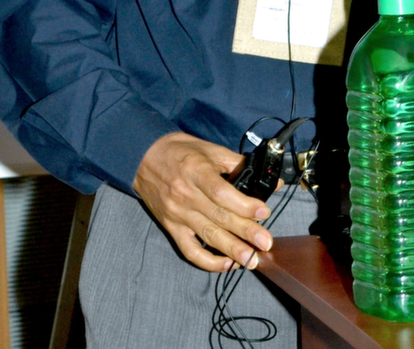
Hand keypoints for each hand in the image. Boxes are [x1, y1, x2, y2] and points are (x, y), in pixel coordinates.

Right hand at [132, 131, 273, 271]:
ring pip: (207, 236)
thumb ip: (238, 164)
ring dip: (232, 250)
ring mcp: (177, 214)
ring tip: (252, 260)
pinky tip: (227, 264)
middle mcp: (185, 195)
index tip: (263, 212)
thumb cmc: (180, 151)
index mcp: (196, 171)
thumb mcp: (209, 150)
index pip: (221, 193)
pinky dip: (208, 262)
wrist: (143, 157)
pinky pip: (189, 251)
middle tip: (265, 243)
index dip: (244, 205)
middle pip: (219, 217)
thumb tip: (270, 179)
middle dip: (245, 232)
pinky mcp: (171, 228)